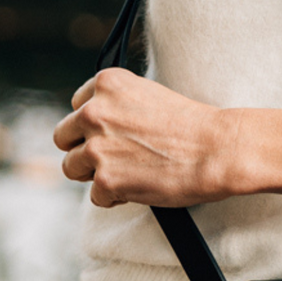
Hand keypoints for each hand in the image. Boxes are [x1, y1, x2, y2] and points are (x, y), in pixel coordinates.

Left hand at [52, 68, 236, 207]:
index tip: (111, 133)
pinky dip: (114, 197)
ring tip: (126, 174)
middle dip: (83, 148)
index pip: (77, 105)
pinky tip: (139, 187)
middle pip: (63, 136)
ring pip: (71, 168)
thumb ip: (118, 107)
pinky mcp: (105, 180)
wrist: (218, 149)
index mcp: (108, 84)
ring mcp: (96, 147)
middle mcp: (94, 112)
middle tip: (111, 157)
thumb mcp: (149, 98)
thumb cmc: (193, 126)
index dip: (93, 124)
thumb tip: (98, 131)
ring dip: (94, 174)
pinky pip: (95, 196)